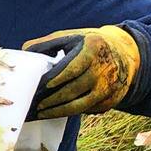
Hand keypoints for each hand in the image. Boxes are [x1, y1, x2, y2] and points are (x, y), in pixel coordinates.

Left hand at [27, 25, 144, 119]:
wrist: (125, 55)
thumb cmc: (89, 46)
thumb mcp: (73, 38)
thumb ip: (48, 43)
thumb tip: (25, 51)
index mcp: (93, 49)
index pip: (72, 68)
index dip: (56, 79)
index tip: (41, 86)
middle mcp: (103, 70)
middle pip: (74, 90)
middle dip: (52, 100)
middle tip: (34, 105)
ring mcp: (108, 87)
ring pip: (80, 105)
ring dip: (58, 111)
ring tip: (41, 113)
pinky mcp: (110, 101)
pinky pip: (87, 110)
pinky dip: (71, 112)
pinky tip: (56, 113)